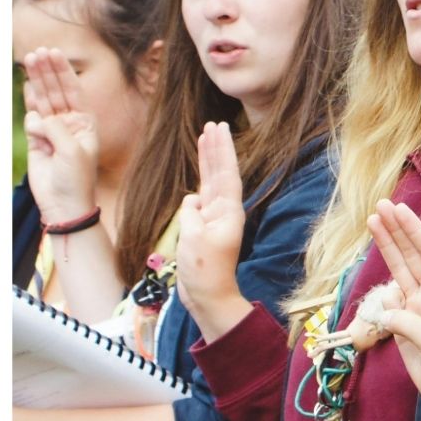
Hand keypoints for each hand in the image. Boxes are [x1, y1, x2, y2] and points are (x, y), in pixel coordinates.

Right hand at [21, 48, 99, 223]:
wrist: (63, 205)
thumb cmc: (76, 179)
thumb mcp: (72, 150)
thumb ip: (55, 128)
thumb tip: (35, 117)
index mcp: (84, 122)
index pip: (73, 90)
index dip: (63, 71)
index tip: (54, 53)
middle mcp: (68, 123)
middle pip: (56, 91)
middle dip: (46, 72)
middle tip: (36, 53)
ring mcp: (52, 131)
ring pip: (42, 101)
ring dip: (36, 82)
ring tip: (28, 62)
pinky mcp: (37, 142)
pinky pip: (31, 119)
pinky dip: (29, 105)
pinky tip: (27, 87)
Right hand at [173, 122, 252, 337]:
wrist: (208, 295)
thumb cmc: (204, 270)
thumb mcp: (194, 237)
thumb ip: (191, 212)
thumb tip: (191, 201)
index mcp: (228, 212)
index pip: (226, 173)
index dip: (222, 149)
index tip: (218, 128)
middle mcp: (224, 211)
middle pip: (221, 172)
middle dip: (217, 147)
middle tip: (213, 124)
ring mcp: (215, 218)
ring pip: (212, 181)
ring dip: (208, 159)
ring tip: (204, 138)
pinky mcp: (204, 227)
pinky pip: (201, 196)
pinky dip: (199, 180)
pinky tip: (197, 174)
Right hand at [369, 200, 420, 420]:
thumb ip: (407, 322)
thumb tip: (384, 312)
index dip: (413, 230)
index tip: (397, 210)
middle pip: (413, 254)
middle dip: (397, 230)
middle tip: (380, 207)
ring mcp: (418, 305)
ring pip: (400, 270)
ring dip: (387, 247)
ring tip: (372, 223)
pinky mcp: (404, 321)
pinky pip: (389, 298)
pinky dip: (382, 289)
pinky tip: (380, 283)